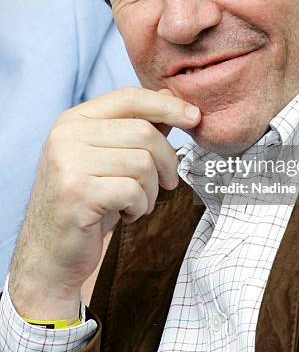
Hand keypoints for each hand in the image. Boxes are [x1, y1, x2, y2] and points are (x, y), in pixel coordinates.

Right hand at [9, 87, 199, 322]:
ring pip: (143, 163)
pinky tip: (126, 215)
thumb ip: (138, 128)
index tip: (194, 117)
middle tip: (167, 183)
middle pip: (144, 132)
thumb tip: (173, 99)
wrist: (51, 255)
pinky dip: (140, 207)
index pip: (130, 97)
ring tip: (138, 203)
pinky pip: (133, 191)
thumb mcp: (113, 159)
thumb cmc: (89, 203)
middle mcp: (67, 135)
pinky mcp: (76, 193)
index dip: (167, 105)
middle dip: (166, 161)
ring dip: (152, 190)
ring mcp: (68, 163)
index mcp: (75, 120)